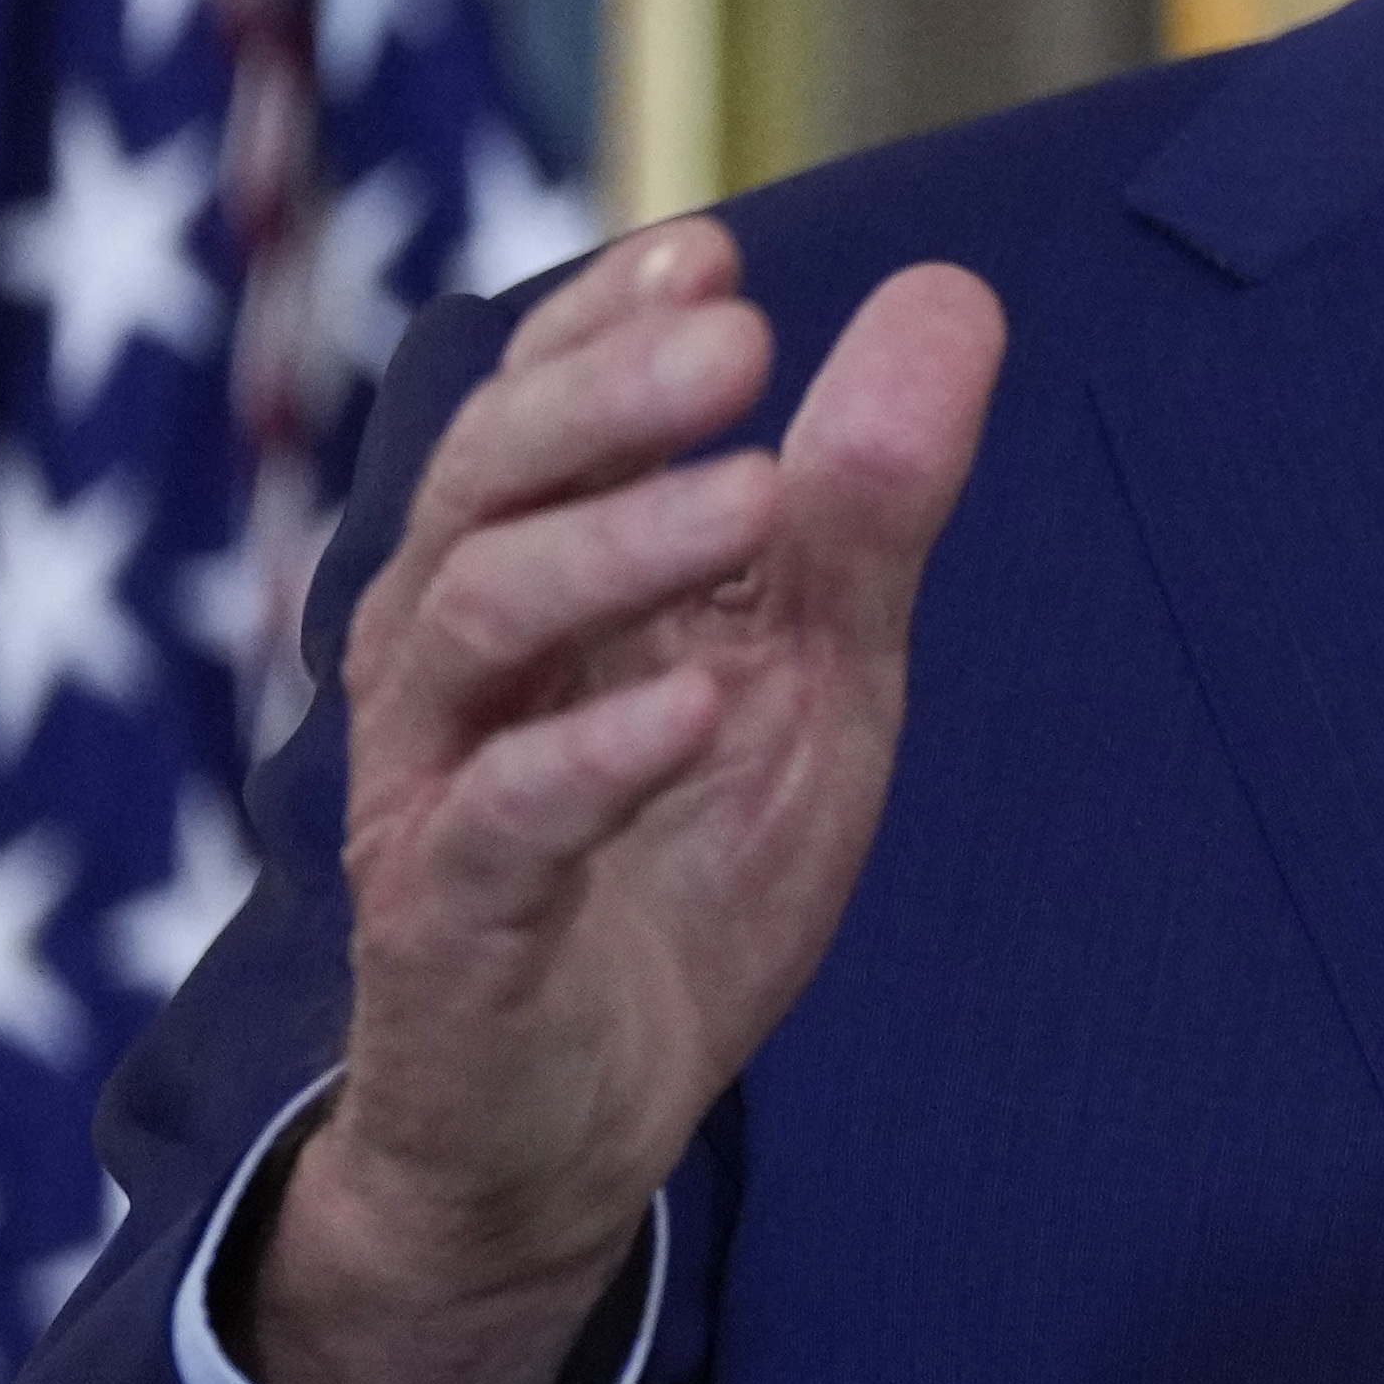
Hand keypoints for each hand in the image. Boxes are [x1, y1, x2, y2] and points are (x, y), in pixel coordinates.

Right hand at [247, 220, 1007, 1383]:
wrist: (577, 1124)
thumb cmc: (677, 865)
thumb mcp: (814, 671)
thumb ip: (867, 502)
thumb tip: (950, 294)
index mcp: (525, 581)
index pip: (529, 411)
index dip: (600, 326)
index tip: (709, 258)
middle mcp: (451, 666)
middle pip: (484, 485)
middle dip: (602, 398)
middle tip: (738, 339)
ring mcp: (432, 793)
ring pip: (470, 625)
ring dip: (611, 547)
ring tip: (748, 495)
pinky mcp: (449, 930)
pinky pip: (498, 824)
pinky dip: (595, 754)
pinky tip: (695, 702)